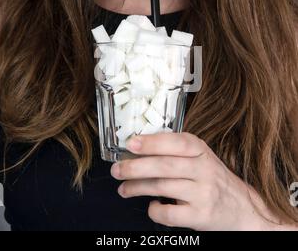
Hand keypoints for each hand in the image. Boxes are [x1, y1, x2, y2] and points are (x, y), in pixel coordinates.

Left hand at [110, 132, 272, 230]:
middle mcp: (204, 170)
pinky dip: (154, 210)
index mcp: (201, 151)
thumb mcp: (200, 156)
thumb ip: (176, 150)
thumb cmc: (212, 178)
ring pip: (163, 187)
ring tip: (123, 188)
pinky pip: (169, 214)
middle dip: (135, 167)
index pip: (176, 142)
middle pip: (165, 166)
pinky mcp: (201, 216)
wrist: (241, 207)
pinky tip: (151, 206)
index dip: (152, 142)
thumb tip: (138, 147)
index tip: (131, 143)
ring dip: (137, 187)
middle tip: (117, 170)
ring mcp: (203, 193)